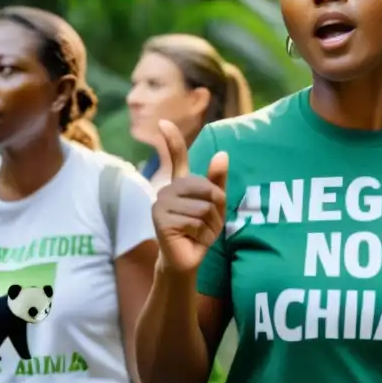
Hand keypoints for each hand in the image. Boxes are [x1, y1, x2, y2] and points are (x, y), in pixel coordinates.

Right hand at [152, 120, 229, 274]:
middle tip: (206, 225)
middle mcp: (168, 190)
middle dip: (216, 211)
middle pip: (207, 190)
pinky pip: (194, 221)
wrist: (187, 260)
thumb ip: (218, 182)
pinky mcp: (160, 219)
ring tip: (199, 234)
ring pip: (203, 208)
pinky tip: (192, 240)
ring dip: (210, 226)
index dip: (172, 140)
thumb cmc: (201, 232)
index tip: (163, 122)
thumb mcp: (215, 206)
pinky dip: (202, 235)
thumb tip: (222, 154)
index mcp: (181, 184)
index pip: (176, 157)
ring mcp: (161, 204)